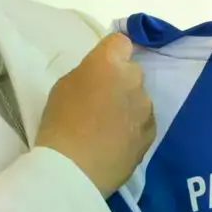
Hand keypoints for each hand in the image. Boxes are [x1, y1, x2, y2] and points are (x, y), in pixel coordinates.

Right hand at [36, 33, 154, 196]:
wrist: (75, 169)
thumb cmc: (60, 123)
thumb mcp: (64, 87)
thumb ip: (89, 73)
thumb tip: (102, 76)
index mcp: (109, 63)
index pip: (121, 42)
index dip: (113, 51)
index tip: (104, 64)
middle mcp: (134, 80)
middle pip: (132, 71)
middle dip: (120, 81)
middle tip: (101, 100)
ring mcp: (146, 108)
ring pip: (140, 98)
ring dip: (128, 105)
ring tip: (108, 126)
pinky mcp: (151, 133)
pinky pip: (144, 121)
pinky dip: (134, 126)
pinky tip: (117, 140)